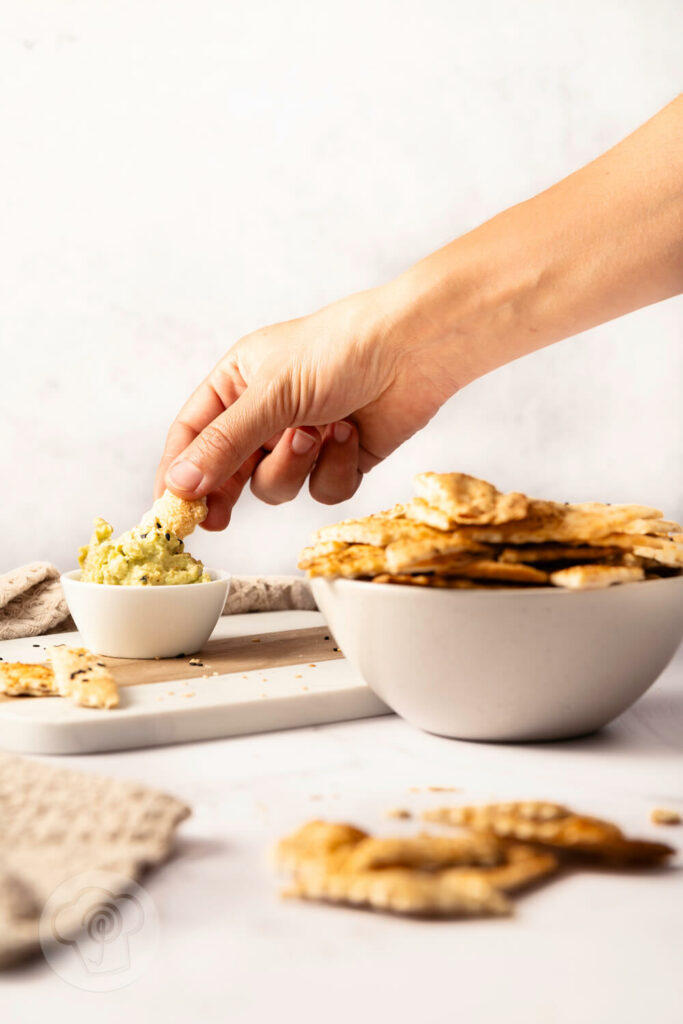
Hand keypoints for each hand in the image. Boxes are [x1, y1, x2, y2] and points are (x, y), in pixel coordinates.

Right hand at [155, 287, 458, 530]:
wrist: (414, 351)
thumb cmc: (339, 351)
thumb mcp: (271, 396)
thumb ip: (224, 444)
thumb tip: (179, 484)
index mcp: (237, 384)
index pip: (192, 434)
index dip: (178, 472)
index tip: (170, 509)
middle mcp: (265, 413)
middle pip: (228, 470)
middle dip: (228, 491)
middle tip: (217, 521)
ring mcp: (304, 439)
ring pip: (275, 486)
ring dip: (294, 466)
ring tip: (318, 432)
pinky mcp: (340, 460)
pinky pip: (321, 490)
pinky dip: (335, 468)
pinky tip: (351, 435)